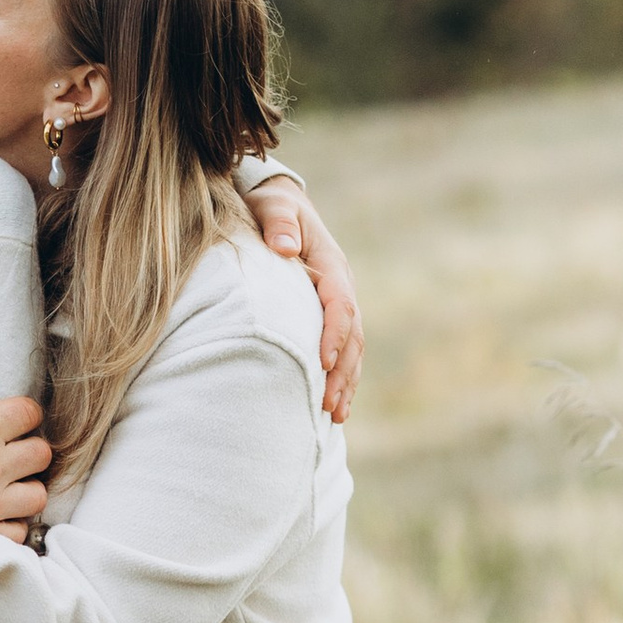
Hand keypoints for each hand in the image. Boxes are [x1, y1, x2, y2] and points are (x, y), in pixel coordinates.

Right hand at [0, 347, 50, 531]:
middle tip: (10, 450)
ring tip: (7, 484)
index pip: (29, 414)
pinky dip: (12, 523)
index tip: (11, 418)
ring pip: (36, 496)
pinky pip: (17, 532)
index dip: (23, 412)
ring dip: (26, 487)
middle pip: (41, 455)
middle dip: (30, 447)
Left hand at [245, 187, 363, 422]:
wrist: (279, 204)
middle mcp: (341, 288)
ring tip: (334, 417)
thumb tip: (284, 246)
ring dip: (345, 383)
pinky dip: (340, 378)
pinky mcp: (327, 318)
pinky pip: (341, 352)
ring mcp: (337, 305)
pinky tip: (331, 407)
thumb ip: (278, 223)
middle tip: (328, 407)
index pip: (339, 304)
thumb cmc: (271, 206)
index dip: (333, 334)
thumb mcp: (273, 206)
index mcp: (331, 265)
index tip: (321, 362)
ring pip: (351, 350)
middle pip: (351, 336)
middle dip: (342, 373)